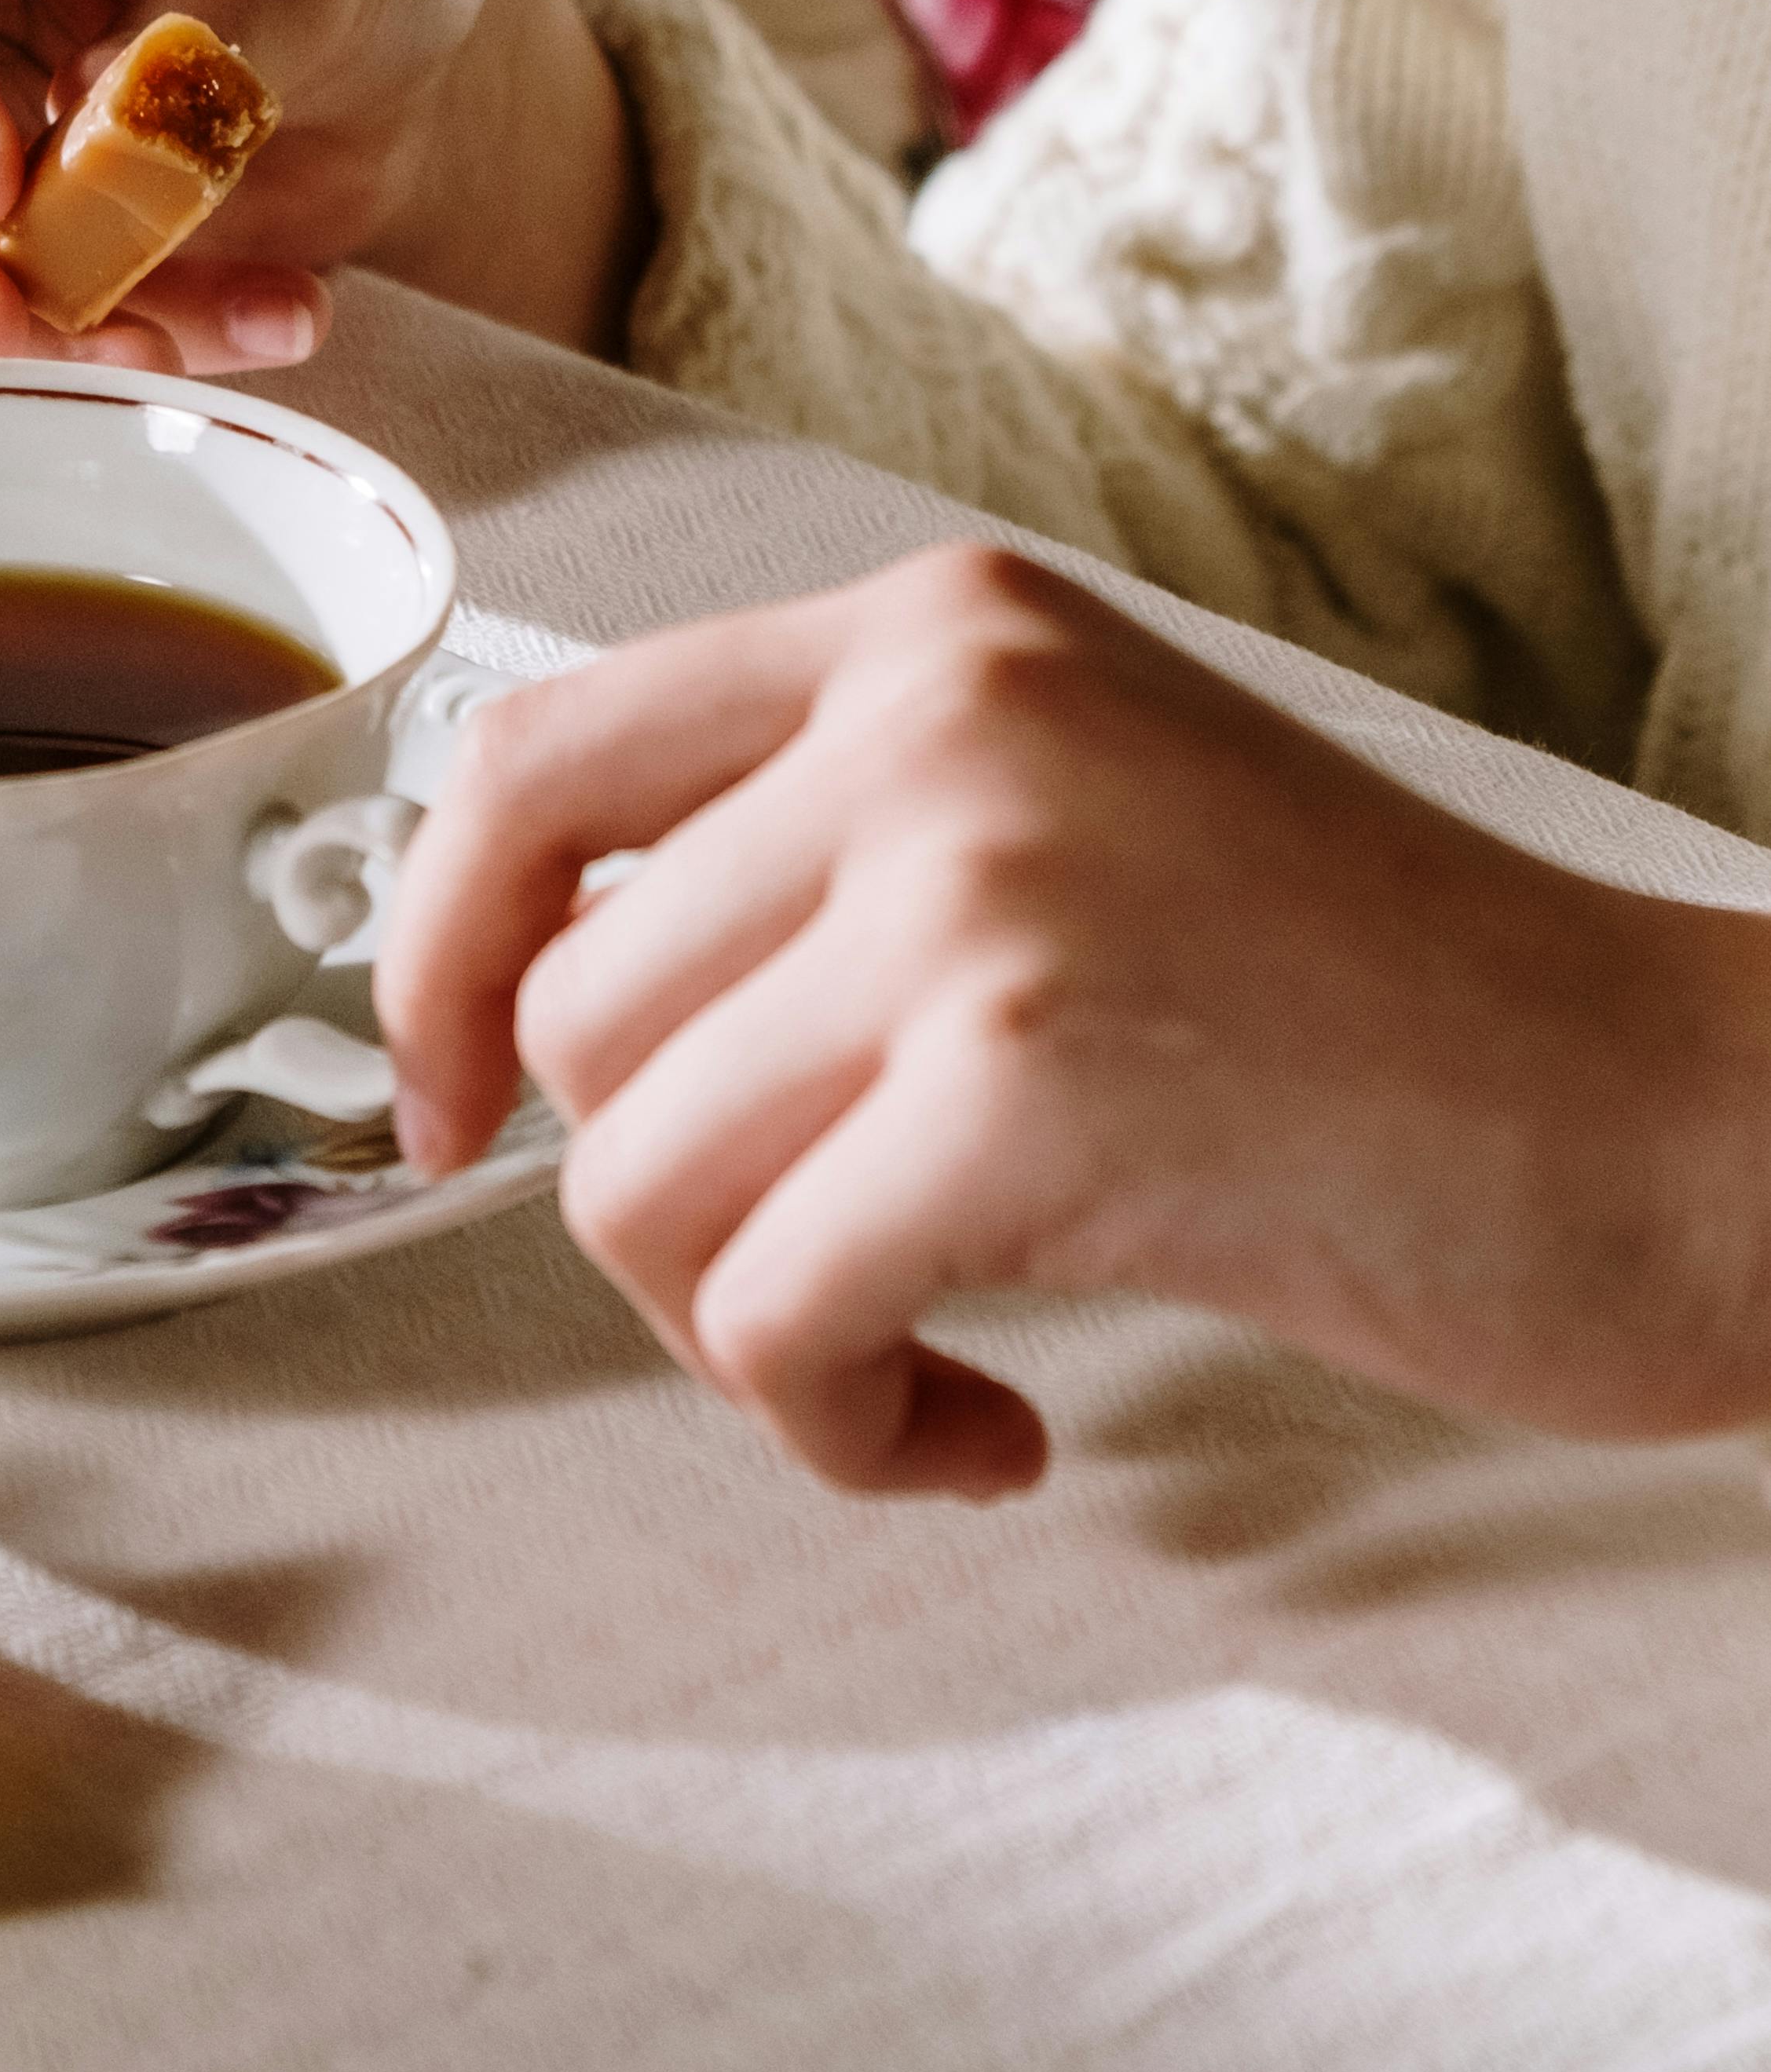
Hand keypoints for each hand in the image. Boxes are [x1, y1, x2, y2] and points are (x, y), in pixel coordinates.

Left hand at [377, 540, 1770, 1499]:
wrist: (1674, 1123)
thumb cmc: (1389, 1024)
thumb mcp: (1086, 825)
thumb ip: (837, 864)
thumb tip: (540, 1025)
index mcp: (933, 635)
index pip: (535, 759)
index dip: (427, 957)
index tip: (435, 1112)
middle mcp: (936, 717)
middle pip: (582, 1026)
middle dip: (671, 1214)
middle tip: (844, 1298)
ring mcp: (981, 889)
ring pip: (639, 1183)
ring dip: (756, 1341)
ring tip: (929, 1371)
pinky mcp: (1028, 1088)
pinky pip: (768, 1321)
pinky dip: (841, 1430)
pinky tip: (989, 1436)